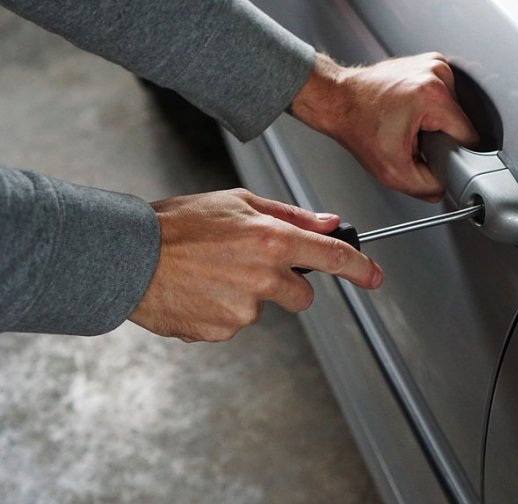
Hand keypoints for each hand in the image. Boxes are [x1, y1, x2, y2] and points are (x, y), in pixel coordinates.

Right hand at [129, 188, 382, 341]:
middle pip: (302, 296)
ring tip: (210, 274)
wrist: (127, 257)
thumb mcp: (237, 202)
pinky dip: (220, 311)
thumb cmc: (178, 224)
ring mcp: (243, 309)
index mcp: (271, 240)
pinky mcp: (221, 331)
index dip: (360, 269)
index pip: (332, 258)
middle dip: (286, 285)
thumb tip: (329, 223)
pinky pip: (234, 324)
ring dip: (246, 295)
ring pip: (263, 308)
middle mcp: (263, 277)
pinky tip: (198, 291)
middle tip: (249, 266)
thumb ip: (290, 215)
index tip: (374, 276)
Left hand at [290, 52, 478, 201]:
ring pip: (454, 110)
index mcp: (433, 95)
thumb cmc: (357, 126)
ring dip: (436, 122)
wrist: (338, 100)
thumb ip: (428, 187)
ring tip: (409, 123)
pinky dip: (431, 108)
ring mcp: (434, 64)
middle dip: (441, 137)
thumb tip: (447, 186)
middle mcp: (437, 73)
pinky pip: (444, 97)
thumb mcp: (393, 172)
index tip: (432, 154)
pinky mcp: (429, 63)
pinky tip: (410, 112)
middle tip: (413, 139)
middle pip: (460, 123)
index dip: (453, 153)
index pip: (469, 136)